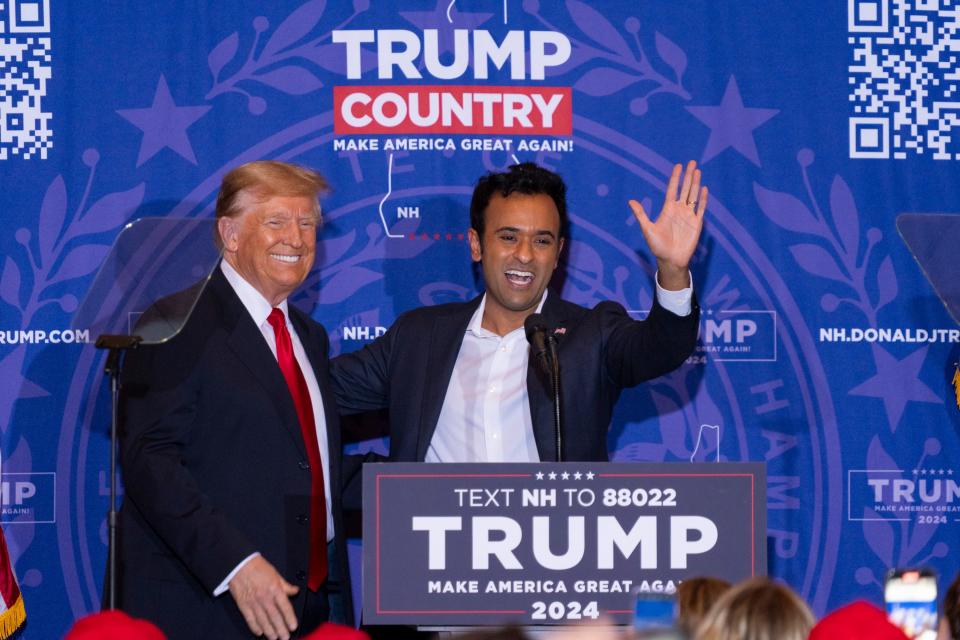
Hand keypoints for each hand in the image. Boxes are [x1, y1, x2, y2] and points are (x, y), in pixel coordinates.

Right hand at [228, 555, 299, 638]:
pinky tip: (259, 633)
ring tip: (274, 638)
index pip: (285, 607)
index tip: (293, 627)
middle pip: (275, 617)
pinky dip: (255, 627)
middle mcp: (265, 597)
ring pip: (263, 621)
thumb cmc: (258, 568)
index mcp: (275, 589)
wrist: (239, 565)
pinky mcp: (243, 605)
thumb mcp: (276, 574)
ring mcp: (253, 602)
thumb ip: (286, 585)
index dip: (290, 618)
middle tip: (285, 637)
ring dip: (269, 631)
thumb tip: (295, 591)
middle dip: (281, 629)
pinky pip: (250, 619)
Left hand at [628, 160, 706, 289]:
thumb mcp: (647, 229)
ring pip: (693, 196)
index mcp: (667, 209)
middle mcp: (679, 210)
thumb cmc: (657, 246)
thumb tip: (631, 201)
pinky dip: (702, 199)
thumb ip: (641, 215)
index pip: (672, 189)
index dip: (675, 178)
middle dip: (688, 176)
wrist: (670, 260)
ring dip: (696, 183)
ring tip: (698, 171)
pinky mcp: (696, 223)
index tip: (678, 166)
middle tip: (692, 162)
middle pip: (685, 189)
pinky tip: (703, 189)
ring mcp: (688, 216)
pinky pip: (700, 209)